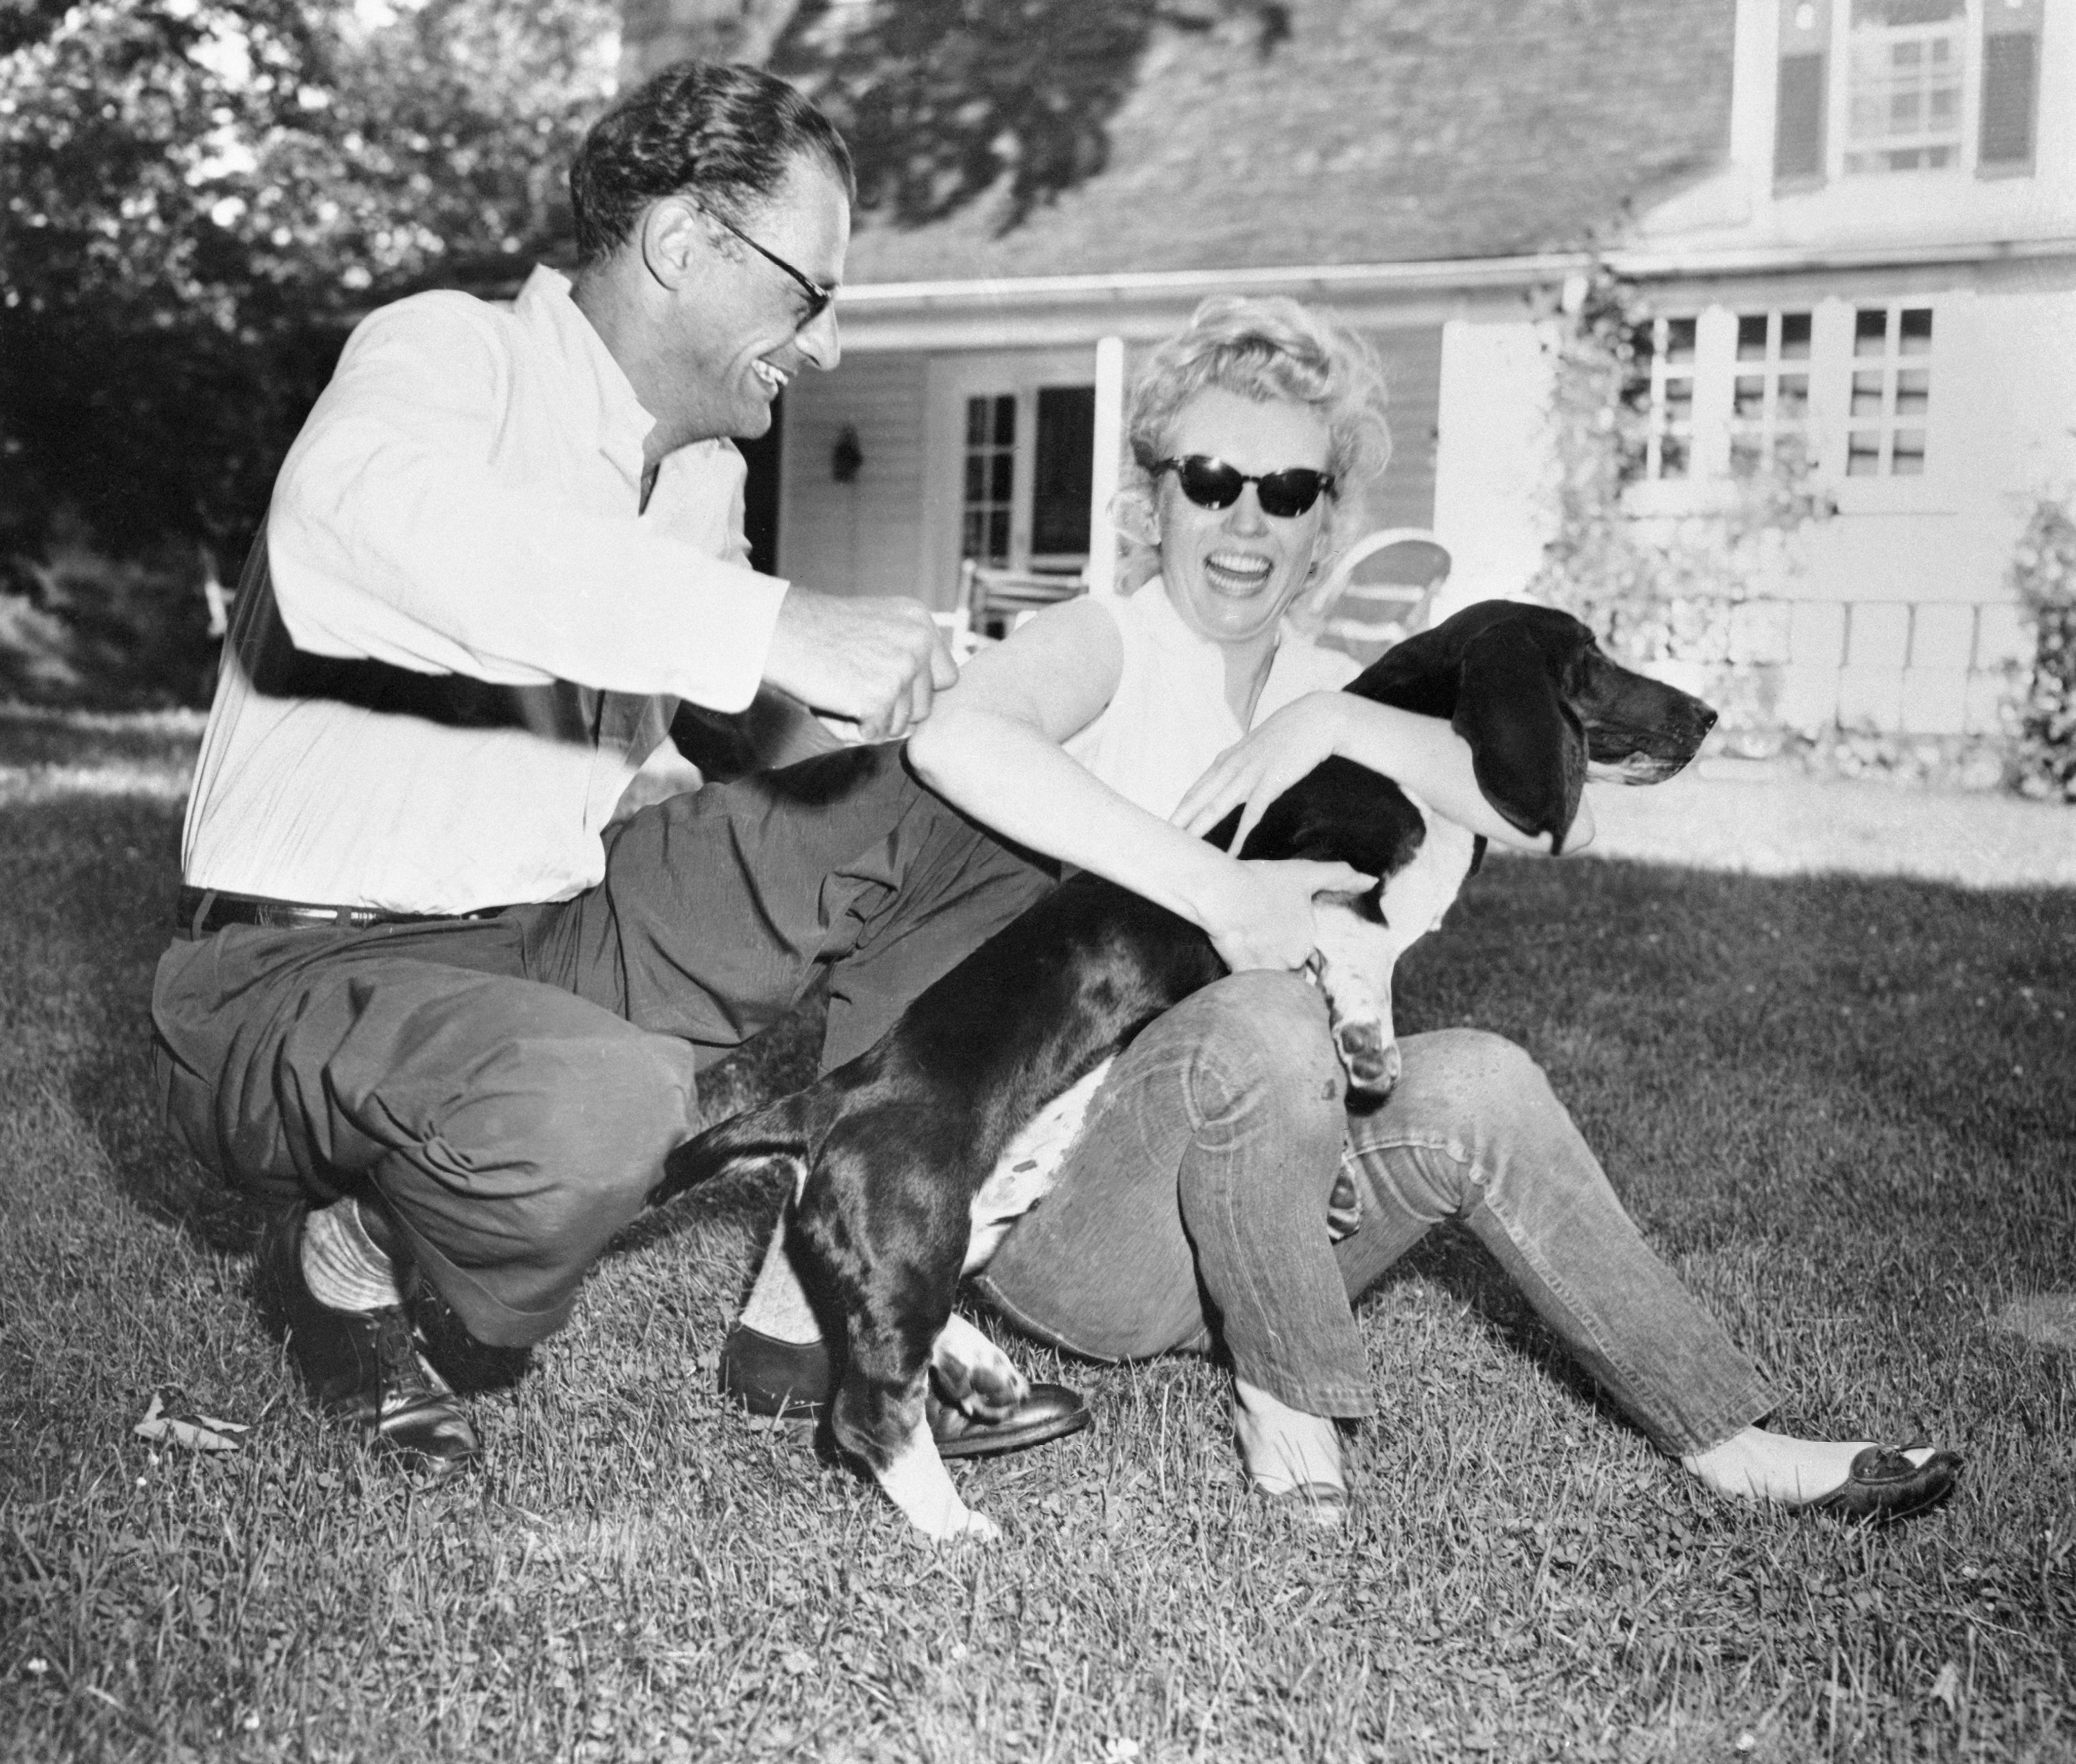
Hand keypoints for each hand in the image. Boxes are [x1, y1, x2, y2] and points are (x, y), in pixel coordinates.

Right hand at [761, 591, 958, 741]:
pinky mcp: (879, 697)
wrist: (779, 630)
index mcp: (920, 622)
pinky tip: (833, 701)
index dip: (916, 691)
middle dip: (893, 709)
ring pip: (902, 724)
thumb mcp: (878, 627)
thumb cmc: (820, 634)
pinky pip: (875, 735)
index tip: (885, 684)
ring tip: (841, 692)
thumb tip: (924, 711)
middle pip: (926, 707)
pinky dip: (851, 728)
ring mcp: (900, 669)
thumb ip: (907, 655)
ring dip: (871, 720)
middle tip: (855, 688)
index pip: (946, 677)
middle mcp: (918, 642)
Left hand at [1173, 693, 1351, 853]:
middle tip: (1159, 842)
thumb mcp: (1255, 748)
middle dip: (1177, 821)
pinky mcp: (1271, 782)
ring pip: (1216, 806)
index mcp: (1226, 759)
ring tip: (1184, 849)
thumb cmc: (1289, 733)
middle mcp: (1231, 766)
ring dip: (1198, 829)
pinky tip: (1232, 852)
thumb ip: (1240, 764)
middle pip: (1196, 799)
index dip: (1179, 810)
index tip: (1165, 828)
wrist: (1317, 718)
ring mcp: (1249, 774)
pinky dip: (1240, 834)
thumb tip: (1230, 780)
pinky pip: (1252, 813)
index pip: (1195, 790)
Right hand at [1198, 857, 1375, 973]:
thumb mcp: (1305, 873)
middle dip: (1281, 965)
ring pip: (1272, 983)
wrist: (1222, 891)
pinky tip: (1236, 969)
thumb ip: (1340, 876)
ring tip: (1250, 957)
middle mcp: (1293, 959)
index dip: (1298, 952)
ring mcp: (1268, 969)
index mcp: (1309, 940)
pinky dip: (1245, 984)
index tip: (1280, 939)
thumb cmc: (1263, 880)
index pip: (1310, 957)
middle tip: (1263, 946)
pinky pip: (1248, 988)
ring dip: (1265, 977)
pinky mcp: (1244, 976)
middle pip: (1291, 972)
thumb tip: (1372, 881)